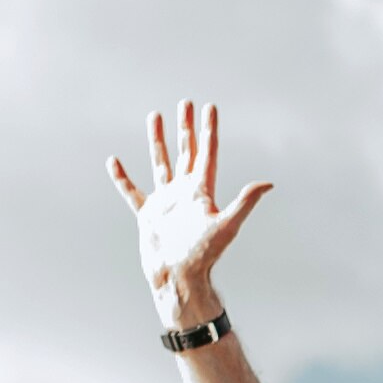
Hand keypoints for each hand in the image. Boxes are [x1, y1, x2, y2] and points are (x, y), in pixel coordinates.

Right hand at [106, 102, 269, 323]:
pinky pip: (132, 191)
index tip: (210, 107)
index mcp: (202, 192)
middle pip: (186, 151)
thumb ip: (245, 202)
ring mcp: (166, 202)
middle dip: (186, 127)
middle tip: (185, 103)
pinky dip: (122, 177)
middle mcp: (185, 193)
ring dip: (158, 140)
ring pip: (161, 163)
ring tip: (155, 116)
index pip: (207, 153)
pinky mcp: (148, 215)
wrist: (179, 279)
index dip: (209, 130)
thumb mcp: (226, 225)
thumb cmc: (204, 256)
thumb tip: (268, 183)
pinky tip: (114, 161)